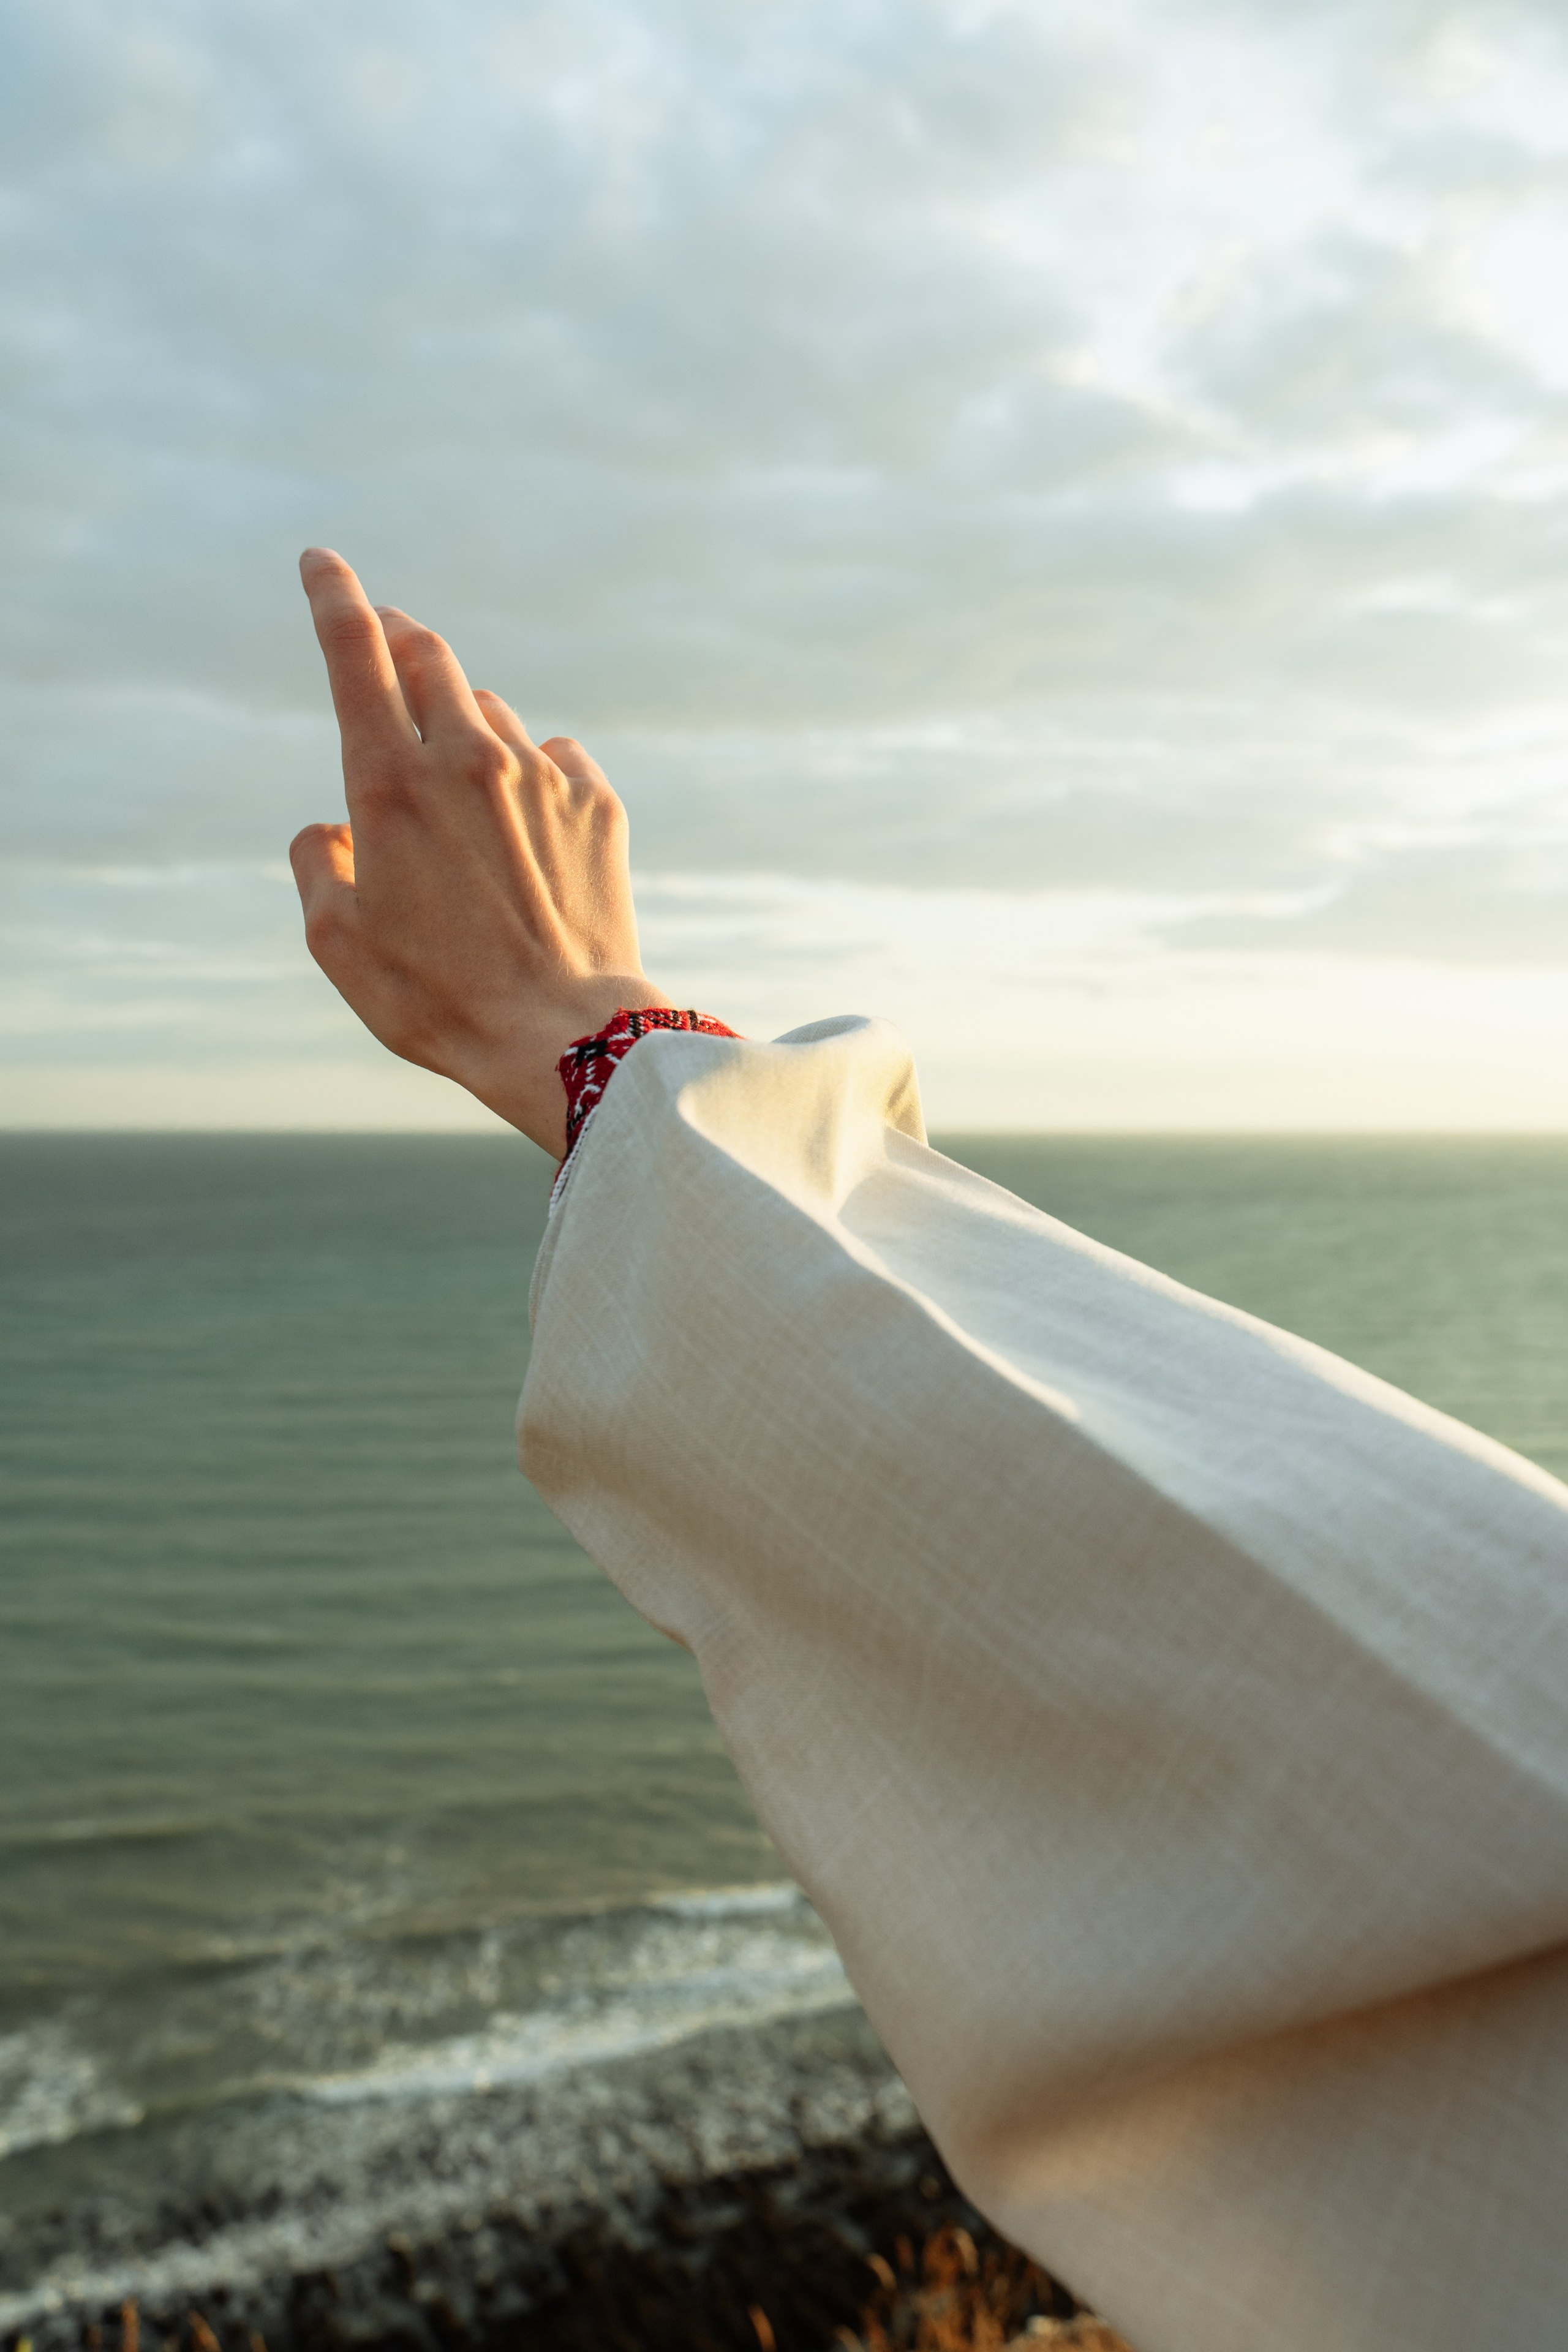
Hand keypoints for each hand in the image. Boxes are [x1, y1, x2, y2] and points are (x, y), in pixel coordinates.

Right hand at [289, 549, 669, 1156]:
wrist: (564, 1038)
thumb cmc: (438, 1000)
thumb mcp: (338, 942)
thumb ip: (318, 864)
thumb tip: (332, 830)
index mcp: (389, 782)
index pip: (355, 653)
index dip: (333, 596)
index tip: (320, 561)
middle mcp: (468, 759)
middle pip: (428, 656)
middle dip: (399, 637)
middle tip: (387, 639)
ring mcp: (540, 776)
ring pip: (490, 710)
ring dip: (464, 721)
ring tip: (457, 780)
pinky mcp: (596, 803)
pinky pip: (553, 755)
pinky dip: (529, 768)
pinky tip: (524, 814)